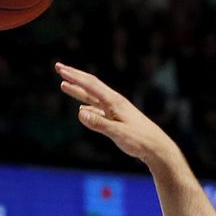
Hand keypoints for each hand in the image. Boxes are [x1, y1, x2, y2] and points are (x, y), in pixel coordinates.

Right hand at [56, 63, 179, 164]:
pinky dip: (87, 106)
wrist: (156, 147)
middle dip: (74, 76)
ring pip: (92, 97)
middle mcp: (114, 102)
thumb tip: (79, 113)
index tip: (60, 70)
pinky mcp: (116, 119)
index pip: (91, 85)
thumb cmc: (140, 141)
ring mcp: (115, 110)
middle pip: (90, 85)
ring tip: (63, 85)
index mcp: (114, 102)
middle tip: (58, 67)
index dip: (74, 77)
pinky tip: (81, 109)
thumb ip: (98, 123)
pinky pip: (97, 109)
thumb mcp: (118, 133)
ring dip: (77, 90)